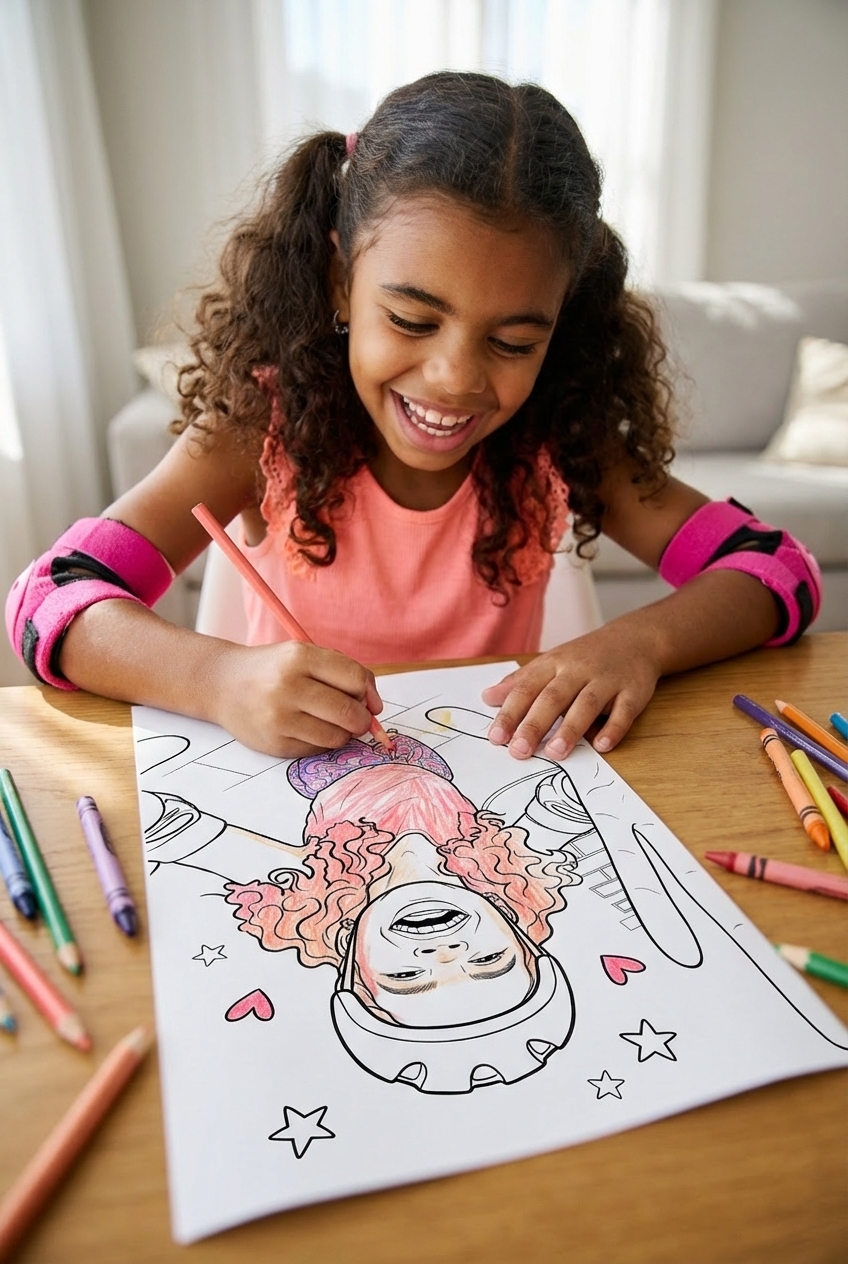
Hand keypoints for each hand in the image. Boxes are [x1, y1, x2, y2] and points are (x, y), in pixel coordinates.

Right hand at [214, 640, 382, 757]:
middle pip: (349, 713)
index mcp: (300, 657)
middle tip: (356, 718)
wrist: (224, 684)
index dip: (370, 694)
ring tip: (328, 722)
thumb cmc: (275, 669)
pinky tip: (307, 729)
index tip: (371, 702)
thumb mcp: (305, 656)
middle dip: (362, 720)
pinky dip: (321, 743)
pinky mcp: (275, 744)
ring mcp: (279, 718)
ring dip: (342, 733)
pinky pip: (317, 751)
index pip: (355, 679)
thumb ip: (343, 673)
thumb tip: (375, 708)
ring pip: (337, 737)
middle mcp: (288, 687)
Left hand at [481, 621, 661, 760]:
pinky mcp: (633, 692)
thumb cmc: (586, 656)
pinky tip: (601, 746)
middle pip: (553, 697)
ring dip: (570, 729)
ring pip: (587, 704)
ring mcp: (607, 680)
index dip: (510, 712)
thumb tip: (487, 697)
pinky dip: (613, 728)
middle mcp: (579, 670)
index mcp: (554, 663)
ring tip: (554, 753)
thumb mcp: (551, 662)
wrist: (636, 638)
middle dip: (535, 724)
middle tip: (519, 750)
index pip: (527, 688)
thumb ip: (520, 682)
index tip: (496, 737)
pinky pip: (624, 711)